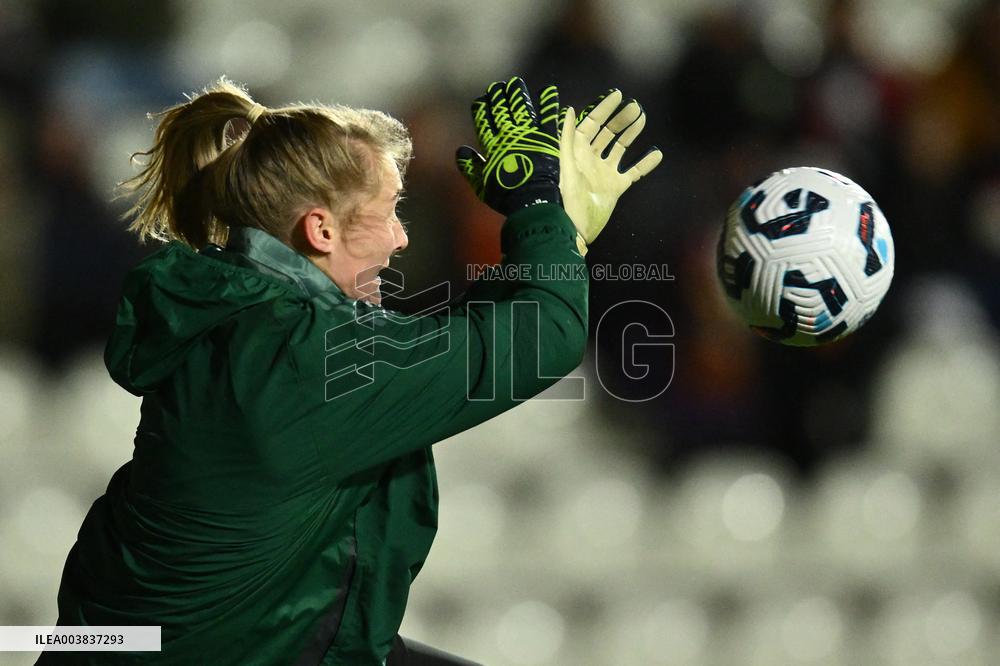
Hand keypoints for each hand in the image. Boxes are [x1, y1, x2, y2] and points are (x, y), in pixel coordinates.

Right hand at [455, 78, 560, 215]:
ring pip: (521, 107)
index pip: (483, 120)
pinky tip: (549, 90)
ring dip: (517, 94)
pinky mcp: (547, 136)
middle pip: (501, 109)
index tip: (480, 99)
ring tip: (515, 84)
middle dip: (498, 96)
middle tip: (497, 87)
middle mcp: (509, 134)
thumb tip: (460, 151)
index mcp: (492, 145)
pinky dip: (548, 102)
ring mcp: (529, 133)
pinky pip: (548, 114)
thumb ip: (470, 167)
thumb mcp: (482, 185)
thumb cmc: (506, 195)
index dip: (481, 108)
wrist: (532, 200)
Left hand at [559, 90, 662, 254]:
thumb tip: (569, 109)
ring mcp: (604, 172)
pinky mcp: (615, 187)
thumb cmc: (567, 198)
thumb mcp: (566, 164)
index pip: (591, 123)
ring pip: (620, 148)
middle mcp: (590, 159)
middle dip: (621, 118)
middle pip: (608, 133)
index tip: (617, 94)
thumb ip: (567, 137)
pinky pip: (633, 172)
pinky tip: (656, 154)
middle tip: (636, 107)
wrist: (576, 228)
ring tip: (643, 119)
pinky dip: (645, 164)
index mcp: (577, 151)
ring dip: (631, 134)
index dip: (603, 108)